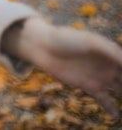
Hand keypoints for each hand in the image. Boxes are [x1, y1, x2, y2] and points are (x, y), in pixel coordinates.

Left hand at [4, 17, 121, 118]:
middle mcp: (110, 66)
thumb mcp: (91, 42)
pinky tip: (118, 118)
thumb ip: (112, 52)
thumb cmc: (67, 38)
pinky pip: (106, 101)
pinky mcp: (89, 87)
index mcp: (113, 53)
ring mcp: (101, 77)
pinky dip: (114, 110)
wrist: (44, 46)